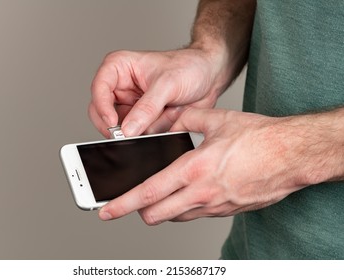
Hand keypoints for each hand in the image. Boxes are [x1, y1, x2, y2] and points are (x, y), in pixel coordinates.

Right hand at [89, 47, 231, 136]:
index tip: (114, 123)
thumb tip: (128, 129)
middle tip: (130, 134)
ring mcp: (131, 106)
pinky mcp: (142, 120)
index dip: (102, 107)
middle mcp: (121, 88)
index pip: (99, 88)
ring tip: (162, 118)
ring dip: (140, 130)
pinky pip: (138, 135)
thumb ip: (147, 108)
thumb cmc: (189, 67)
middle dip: (118, 126)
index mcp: (119, 68)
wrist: (210, 76)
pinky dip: (150, 135)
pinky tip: (165, 124)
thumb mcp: (168, 84)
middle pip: (102, 112)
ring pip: (120, 128)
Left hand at [99, 108, 313, 223]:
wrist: (292, 155)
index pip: (148, 193)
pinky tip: (189, 191)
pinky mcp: (227, 211)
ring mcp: (215, 206)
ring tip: (161, 193)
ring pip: (175, 217)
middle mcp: (201, 193)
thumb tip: (172, 122)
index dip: (122, 203)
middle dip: (138, 210)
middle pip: (156, 214)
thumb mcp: (218, 120)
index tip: (105, 209)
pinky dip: (184, 207)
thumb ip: (187, 120)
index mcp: (194, 169)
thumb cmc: (259, 138)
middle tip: (132, 200)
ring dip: (162, 209)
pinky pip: (195, 214)